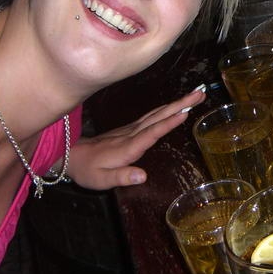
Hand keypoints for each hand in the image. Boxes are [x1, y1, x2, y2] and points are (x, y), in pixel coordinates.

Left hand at [66, 86, 206, 189]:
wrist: (72, 155)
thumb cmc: (88, 170)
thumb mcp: (101, 180)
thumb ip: (122, 177)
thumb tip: (143, 176)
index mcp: (128, 146)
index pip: (152, 132)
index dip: (168, 123)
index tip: (185, 112)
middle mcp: (132, 133)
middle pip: (159, 116)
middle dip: (181, 104)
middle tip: (200, 93)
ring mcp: (132, 128)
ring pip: (157, 113)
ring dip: (177, 103)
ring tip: (196, 95)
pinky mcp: (131, 128)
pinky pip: (153, 115)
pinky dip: (167, 108)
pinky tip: (176, 106)